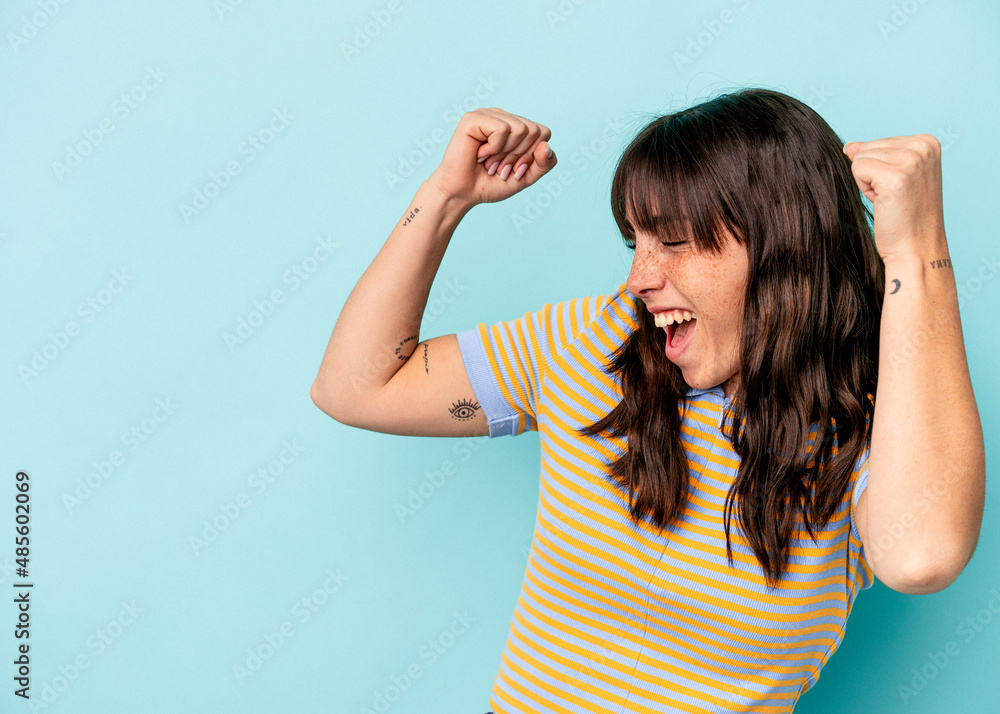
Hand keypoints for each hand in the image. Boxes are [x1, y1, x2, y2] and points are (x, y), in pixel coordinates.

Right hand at [427, 107, 556, 208]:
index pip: (543, 133)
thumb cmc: (489, 183)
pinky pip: (502, 130)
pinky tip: (479, 153)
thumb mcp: (525, 177)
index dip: (532, 156)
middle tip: (498, 167)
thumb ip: (544, 164)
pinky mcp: (473, 118)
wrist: (462, 194)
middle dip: (519, 156)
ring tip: (489, 162)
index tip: (512, 168)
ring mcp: (487, 114)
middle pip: (534, 130)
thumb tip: (546, 145)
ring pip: (520, 129)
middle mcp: (502, 116)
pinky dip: (494, 149)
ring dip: (505, 154)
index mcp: (515, 125)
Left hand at [842, 134, 946, 259]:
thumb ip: (876, 155)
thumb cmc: (906, 216)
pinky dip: (864, 189)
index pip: (879, 142)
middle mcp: (923, 146)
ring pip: (860, 158)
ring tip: (890, 200)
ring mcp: (911, 159)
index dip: (881, 169)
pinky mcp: (894, 175)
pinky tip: (884, 202)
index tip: (899, 187)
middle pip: (867, 147)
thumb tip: (849, 146)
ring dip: (868, 183)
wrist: (916, 247)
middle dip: (872, 174)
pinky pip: (857, 169)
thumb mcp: (896, 176)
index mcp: (928, 142)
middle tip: (893, 196)